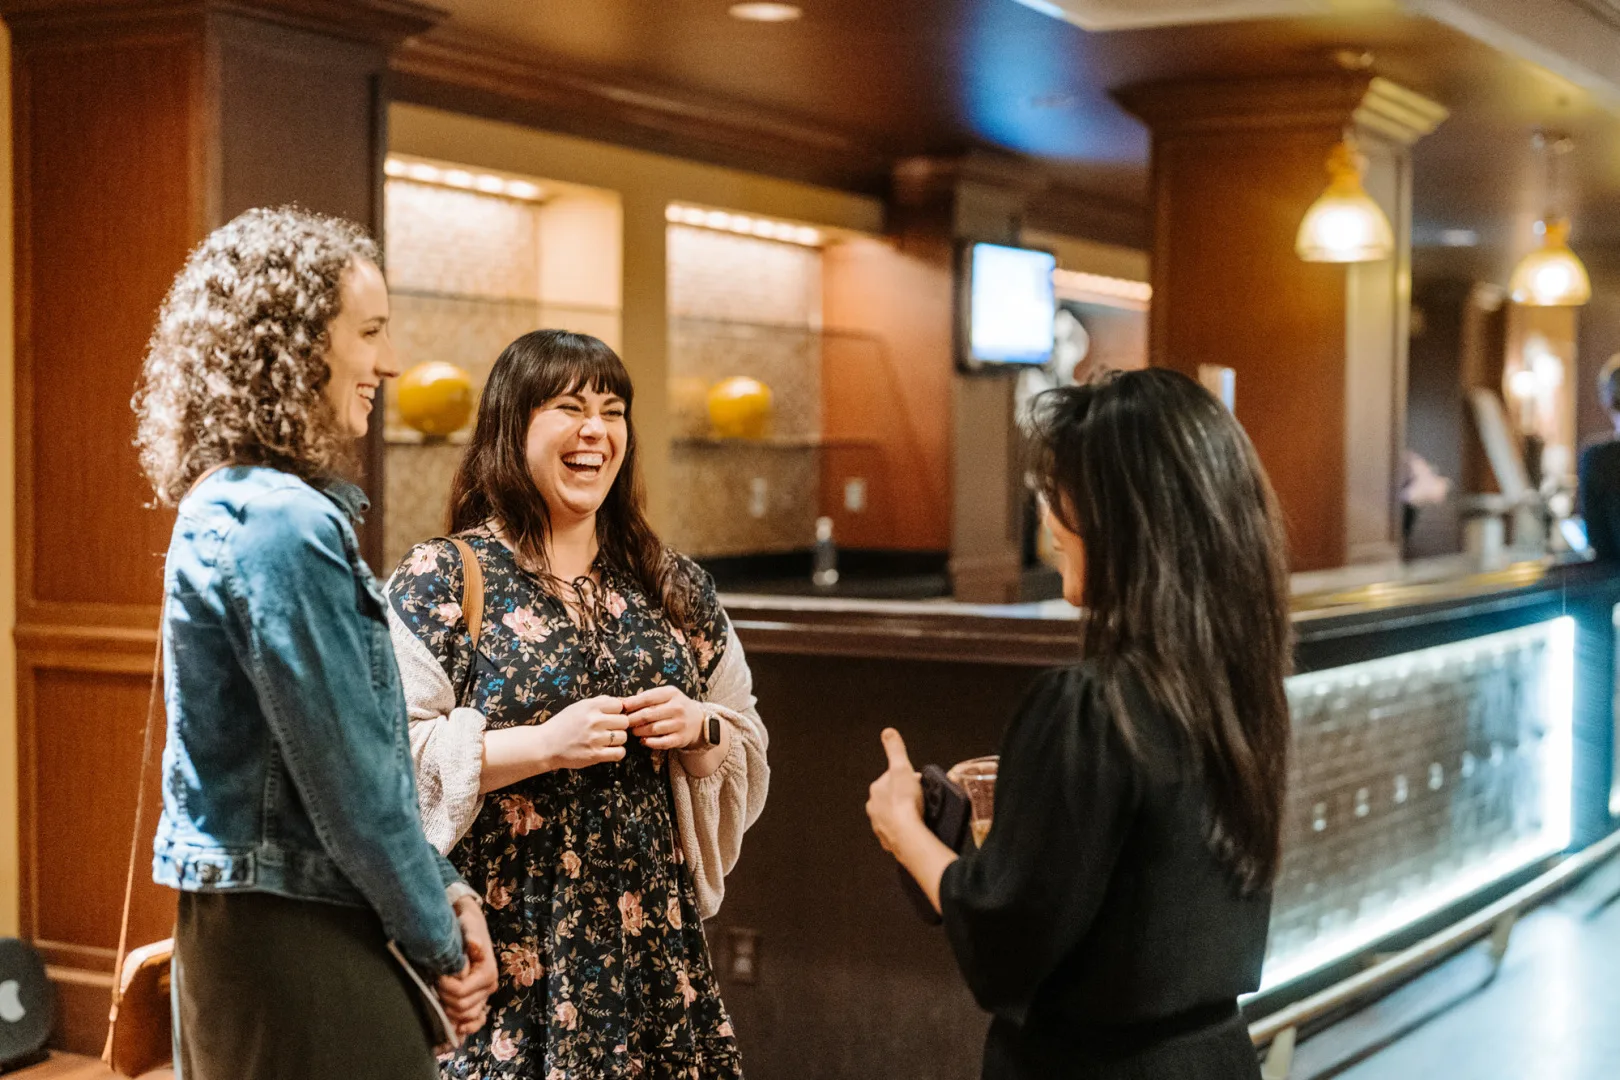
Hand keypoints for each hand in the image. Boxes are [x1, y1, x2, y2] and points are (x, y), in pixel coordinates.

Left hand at [437, 897, 497, 1036]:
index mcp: (488, 973)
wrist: (470, 923)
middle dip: (444, 998)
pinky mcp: (478, 999)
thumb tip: (474, 944)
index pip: (461, 992)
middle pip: (462, 1007)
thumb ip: (471, 935)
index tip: (437, 975)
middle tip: (435, 982)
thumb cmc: (468, 924)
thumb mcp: (469, 924)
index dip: (445, 988)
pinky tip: (456, 1027)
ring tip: (439, 995)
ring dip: (450, 1011)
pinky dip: (466, 1026)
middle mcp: (489, 987)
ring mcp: (484, 995)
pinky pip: (476, 1020)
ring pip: (466, 1017)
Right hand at [536, 695, 629, 769]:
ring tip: (605, 740)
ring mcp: (595, 738)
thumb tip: (621, 702)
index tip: (610, 717)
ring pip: (623, 737)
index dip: (616, 712)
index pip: (619, 705)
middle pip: (624, 721)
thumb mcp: (578, 707)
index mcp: (590, 706)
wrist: (545, 745)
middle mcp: (594, 721)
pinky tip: (609, 750)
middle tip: (608, 730)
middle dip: (618, 726)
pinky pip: (619, 753)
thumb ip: (600, 702)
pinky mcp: (594, 755)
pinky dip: (617, 752)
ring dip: (617, 740)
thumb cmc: (562, 725)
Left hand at [622, 684, 703, 750]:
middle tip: (624, 723)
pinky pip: (661, 742)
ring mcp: (680, 724)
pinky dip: (650, 742)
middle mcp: (677, 708)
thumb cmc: (674, 706)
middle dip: (632, 719)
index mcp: (671, 693)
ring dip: (639, 731)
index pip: (647, 698)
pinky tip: (644, 740)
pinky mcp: (680, 738)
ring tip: (633, 731)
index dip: (632, 704)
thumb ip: (645, 698)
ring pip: (653, 729)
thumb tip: (620, 702)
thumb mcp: (664, 696)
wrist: (697, 721)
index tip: (621, 708)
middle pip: (648, 714)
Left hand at [866, 728, 924, 854]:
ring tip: (919, 815)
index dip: (908, 779)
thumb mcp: (901, 768)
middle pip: (893, 797)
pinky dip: (905, 830)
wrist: (907, 834)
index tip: (918, 784)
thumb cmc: (904, 802)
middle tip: (921, 800)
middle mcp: (874, 807)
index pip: (893, 778)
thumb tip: (888, 732)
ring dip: (905, 814)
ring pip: (894, 815)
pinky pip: (898, 832)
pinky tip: (915, 828)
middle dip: (906, 797)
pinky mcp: (888, 840)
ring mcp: (880, 825)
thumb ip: (894, 749)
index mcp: (876, 789)